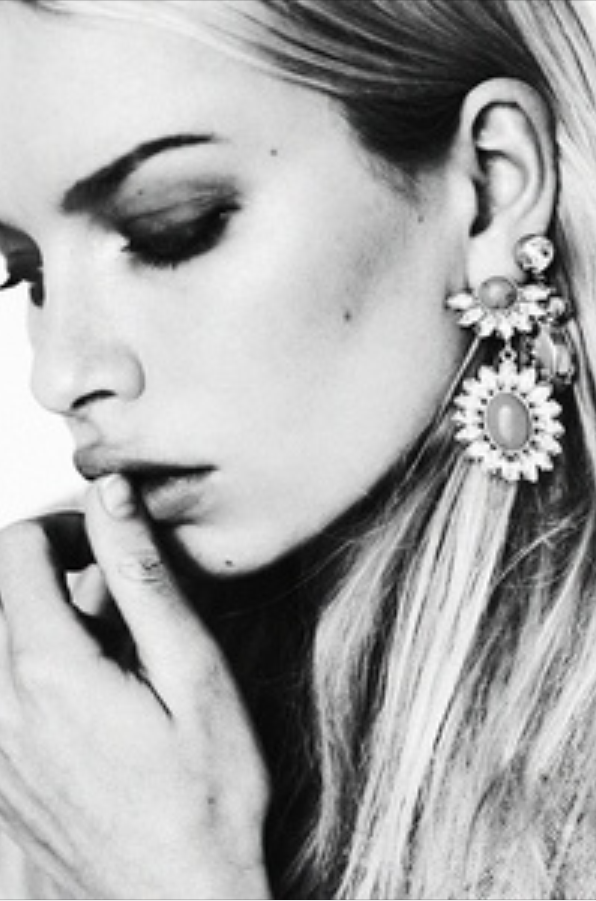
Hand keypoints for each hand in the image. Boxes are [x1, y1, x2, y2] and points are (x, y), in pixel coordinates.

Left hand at [0, 476, 270, 899]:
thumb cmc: (205, 797)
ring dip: (42, 617)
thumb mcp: (193, 674)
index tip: (106, 545)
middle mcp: (0, 704)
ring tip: (105, 647)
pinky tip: (89, 694)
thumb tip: (110, 494)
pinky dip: (34, 664)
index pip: (15, 549)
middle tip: (113, 595)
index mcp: (47, 670)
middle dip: (50, 569)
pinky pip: (0, 688)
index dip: (63, 526)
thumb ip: (142, 576)